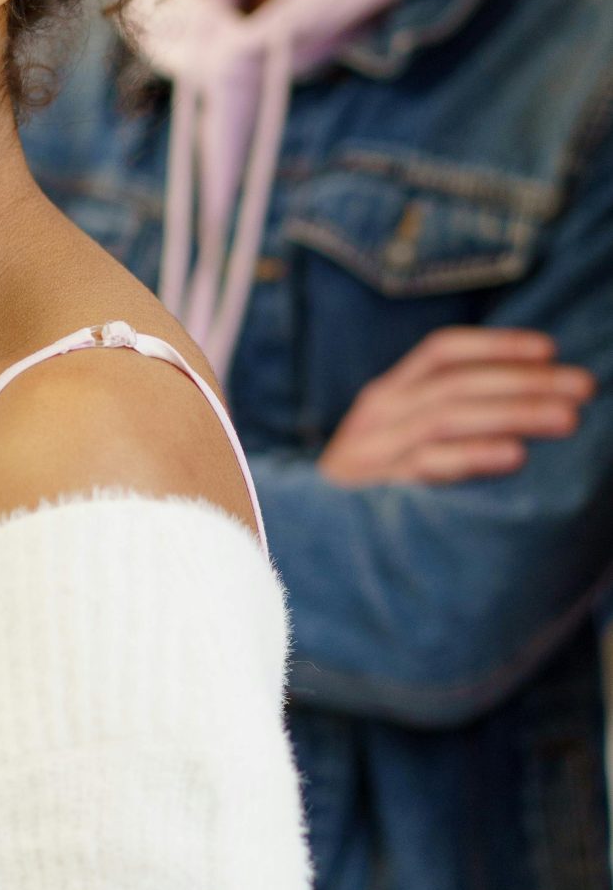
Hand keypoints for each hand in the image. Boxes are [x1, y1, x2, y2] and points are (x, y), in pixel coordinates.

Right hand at [319, 328, 593, 486]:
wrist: (305, 544)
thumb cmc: (370, 494)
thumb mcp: (396, 444)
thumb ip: (443, 419)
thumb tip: (526, 402)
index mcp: (386, 396)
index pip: (440, 352)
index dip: (496, 345)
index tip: (550, 348)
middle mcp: (377, 416)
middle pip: (456, 383)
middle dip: (524, 381)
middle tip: (583, 386)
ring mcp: (372, 453)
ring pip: (447, 416)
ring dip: (512, 413)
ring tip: (566, 419)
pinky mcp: (373, 492)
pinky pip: (426, 466)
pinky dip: (472, 456)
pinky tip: (515, 455)